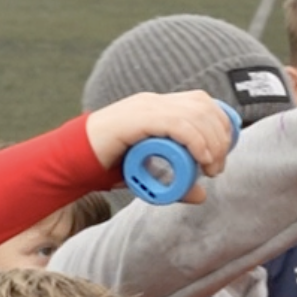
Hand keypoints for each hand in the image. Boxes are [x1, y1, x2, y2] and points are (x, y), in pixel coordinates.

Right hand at [84, 90, 237, 201]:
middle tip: (216, 167)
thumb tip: (202, 195)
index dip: (221, 125)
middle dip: (220, 137)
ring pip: (194, 114)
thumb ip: (175, 182)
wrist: (74, 160)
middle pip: (203, 107)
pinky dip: (195, 140)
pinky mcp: (136, 119)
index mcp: (160, 105)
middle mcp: (154, 101)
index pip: (203, 102)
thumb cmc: (111, 163)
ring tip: (210, 168)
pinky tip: (201, 158)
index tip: (221, 155)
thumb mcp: (149, 173)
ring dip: (211, 142)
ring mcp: (145, 107)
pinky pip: (176, 123)